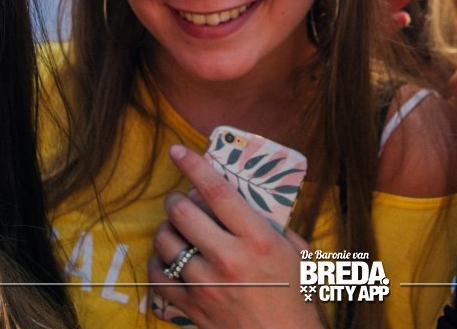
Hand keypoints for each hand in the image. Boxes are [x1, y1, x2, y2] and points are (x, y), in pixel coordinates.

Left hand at [148, 146, 325, 328]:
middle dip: (176, 199)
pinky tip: (167, 259)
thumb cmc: (297, 298)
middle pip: (184, 212)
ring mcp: (206, 284)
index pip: (217, 192)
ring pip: (166, 242)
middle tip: (180, 199)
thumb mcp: (298, 253)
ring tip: (175, 229)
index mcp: (258, 239)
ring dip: (167, 229)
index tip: (178, 150)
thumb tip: (248, 203)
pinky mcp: (192, 306)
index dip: (194, 165)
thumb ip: (274, 225)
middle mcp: (229, 258)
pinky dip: (158, 263)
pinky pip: (159, 277)